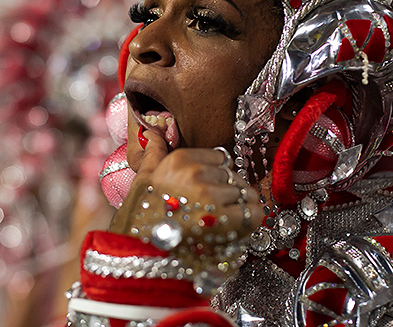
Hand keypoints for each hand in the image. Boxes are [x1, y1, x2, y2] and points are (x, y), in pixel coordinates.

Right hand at [110, 130, 262, 247]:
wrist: (137, 257)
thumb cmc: (138, 221)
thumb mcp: (141, 181)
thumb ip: (154, 155)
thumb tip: (153, 134)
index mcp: (179, 159)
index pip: (220, 158)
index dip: (218, 175)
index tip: (211, 189)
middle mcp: (197, 173)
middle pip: (234, 176)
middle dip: (230, 192)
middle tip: (218, 209)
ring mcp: (212, 196)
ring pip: (246, 194)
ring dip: (241, 208)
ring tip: (226, 222)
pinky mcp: (226, 220)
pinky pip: (255, 213)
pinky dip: (251, 221)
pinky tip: (238, 229)